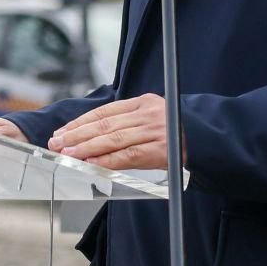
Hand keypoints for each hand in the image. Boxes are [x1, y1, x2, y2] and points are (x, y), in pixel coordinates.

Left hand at [47, 94, 176, 171]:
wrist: (210, 139)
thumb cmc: (178, 131)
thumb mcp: (153, 117)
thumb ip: (129, 122)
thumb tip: (95, 133)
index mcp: (142, 102)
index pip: (104, 112)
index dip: (80, 122)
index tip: (62, 131)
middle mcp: (146, 113)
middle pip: (104, 124)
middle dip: (76, 134)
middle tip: (56, 143)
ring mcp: (153, 131)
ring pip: (112, 139)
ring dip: (86, 148)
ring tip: (68, 154)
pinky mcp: (160, 149)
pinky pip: (128, 156)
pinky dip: (107, 159)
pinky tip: (91, 163)